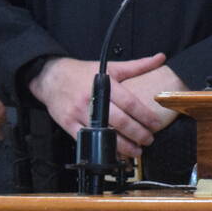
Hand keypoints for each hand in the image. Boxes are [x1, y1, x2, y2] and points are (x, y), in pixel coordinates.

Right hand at [28, 54, 169, 158]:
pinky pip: (87, 140)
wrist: (51, 77)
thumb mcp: (110, 66)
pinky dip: (101, 148)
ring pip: (104, 133)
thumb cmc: (82, 73)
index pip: (129, 102)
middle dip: (137, 133)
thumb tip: (160, 58)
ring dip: (122, 145)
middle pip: (119, 121)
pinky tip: (113, 152)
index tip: (155, 124)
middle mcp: (92, 99)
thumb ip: (137, 65)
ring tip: (136, 151)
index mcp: (105, 84)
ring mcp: (79, 113)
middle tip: (149, 140)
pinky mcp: (68, 123)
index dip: (144, 115)